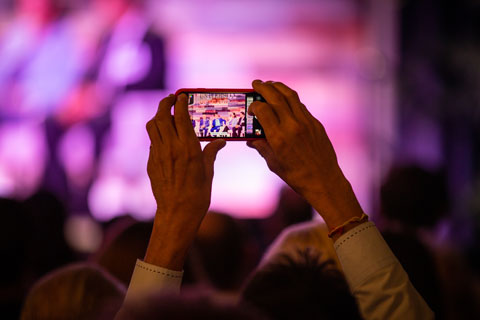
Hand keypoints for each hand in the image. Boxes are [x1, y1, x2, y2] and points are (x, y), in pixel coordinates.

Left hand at [144, 94, 225, 269]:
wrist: (178, 213)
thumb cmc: (198, 195)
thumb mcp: (208, 171)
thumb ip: (212, 152)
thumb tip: (221, 142)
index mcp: (189, 148)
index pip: (180, 116)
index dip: (180, 102)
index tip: (182, 96)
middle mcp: (171, 148)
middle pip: (161, 116)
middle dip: (165, 104)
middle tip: (171, 99)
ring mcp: (158, 155)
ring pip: (152, 126)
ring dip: (157, 116)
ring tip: (165, 114)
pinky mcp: (151, 163)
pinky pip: (152, 142)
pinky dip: (157, 134)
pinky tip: (164, 137)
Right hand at [247, 80, 362, 229]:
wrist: (323, 180)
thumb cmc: (296, 175)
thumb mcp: (273, 163)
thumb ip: (261, 147)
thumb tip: (251, 139)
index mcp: (278, 137)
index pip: (263, 110)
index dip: (254, 105)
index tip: (251, 108)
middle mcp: (292, 126)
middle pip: (276, 97)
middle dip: (264, 87)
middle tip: (256, 83)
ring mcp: (306, 123)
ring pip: (291, 96)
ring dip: (278, 87)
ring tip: (270, 84)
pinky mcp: (316, 124)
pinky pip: (301, 106)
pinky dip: (291, 99)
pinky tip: (285, 100)